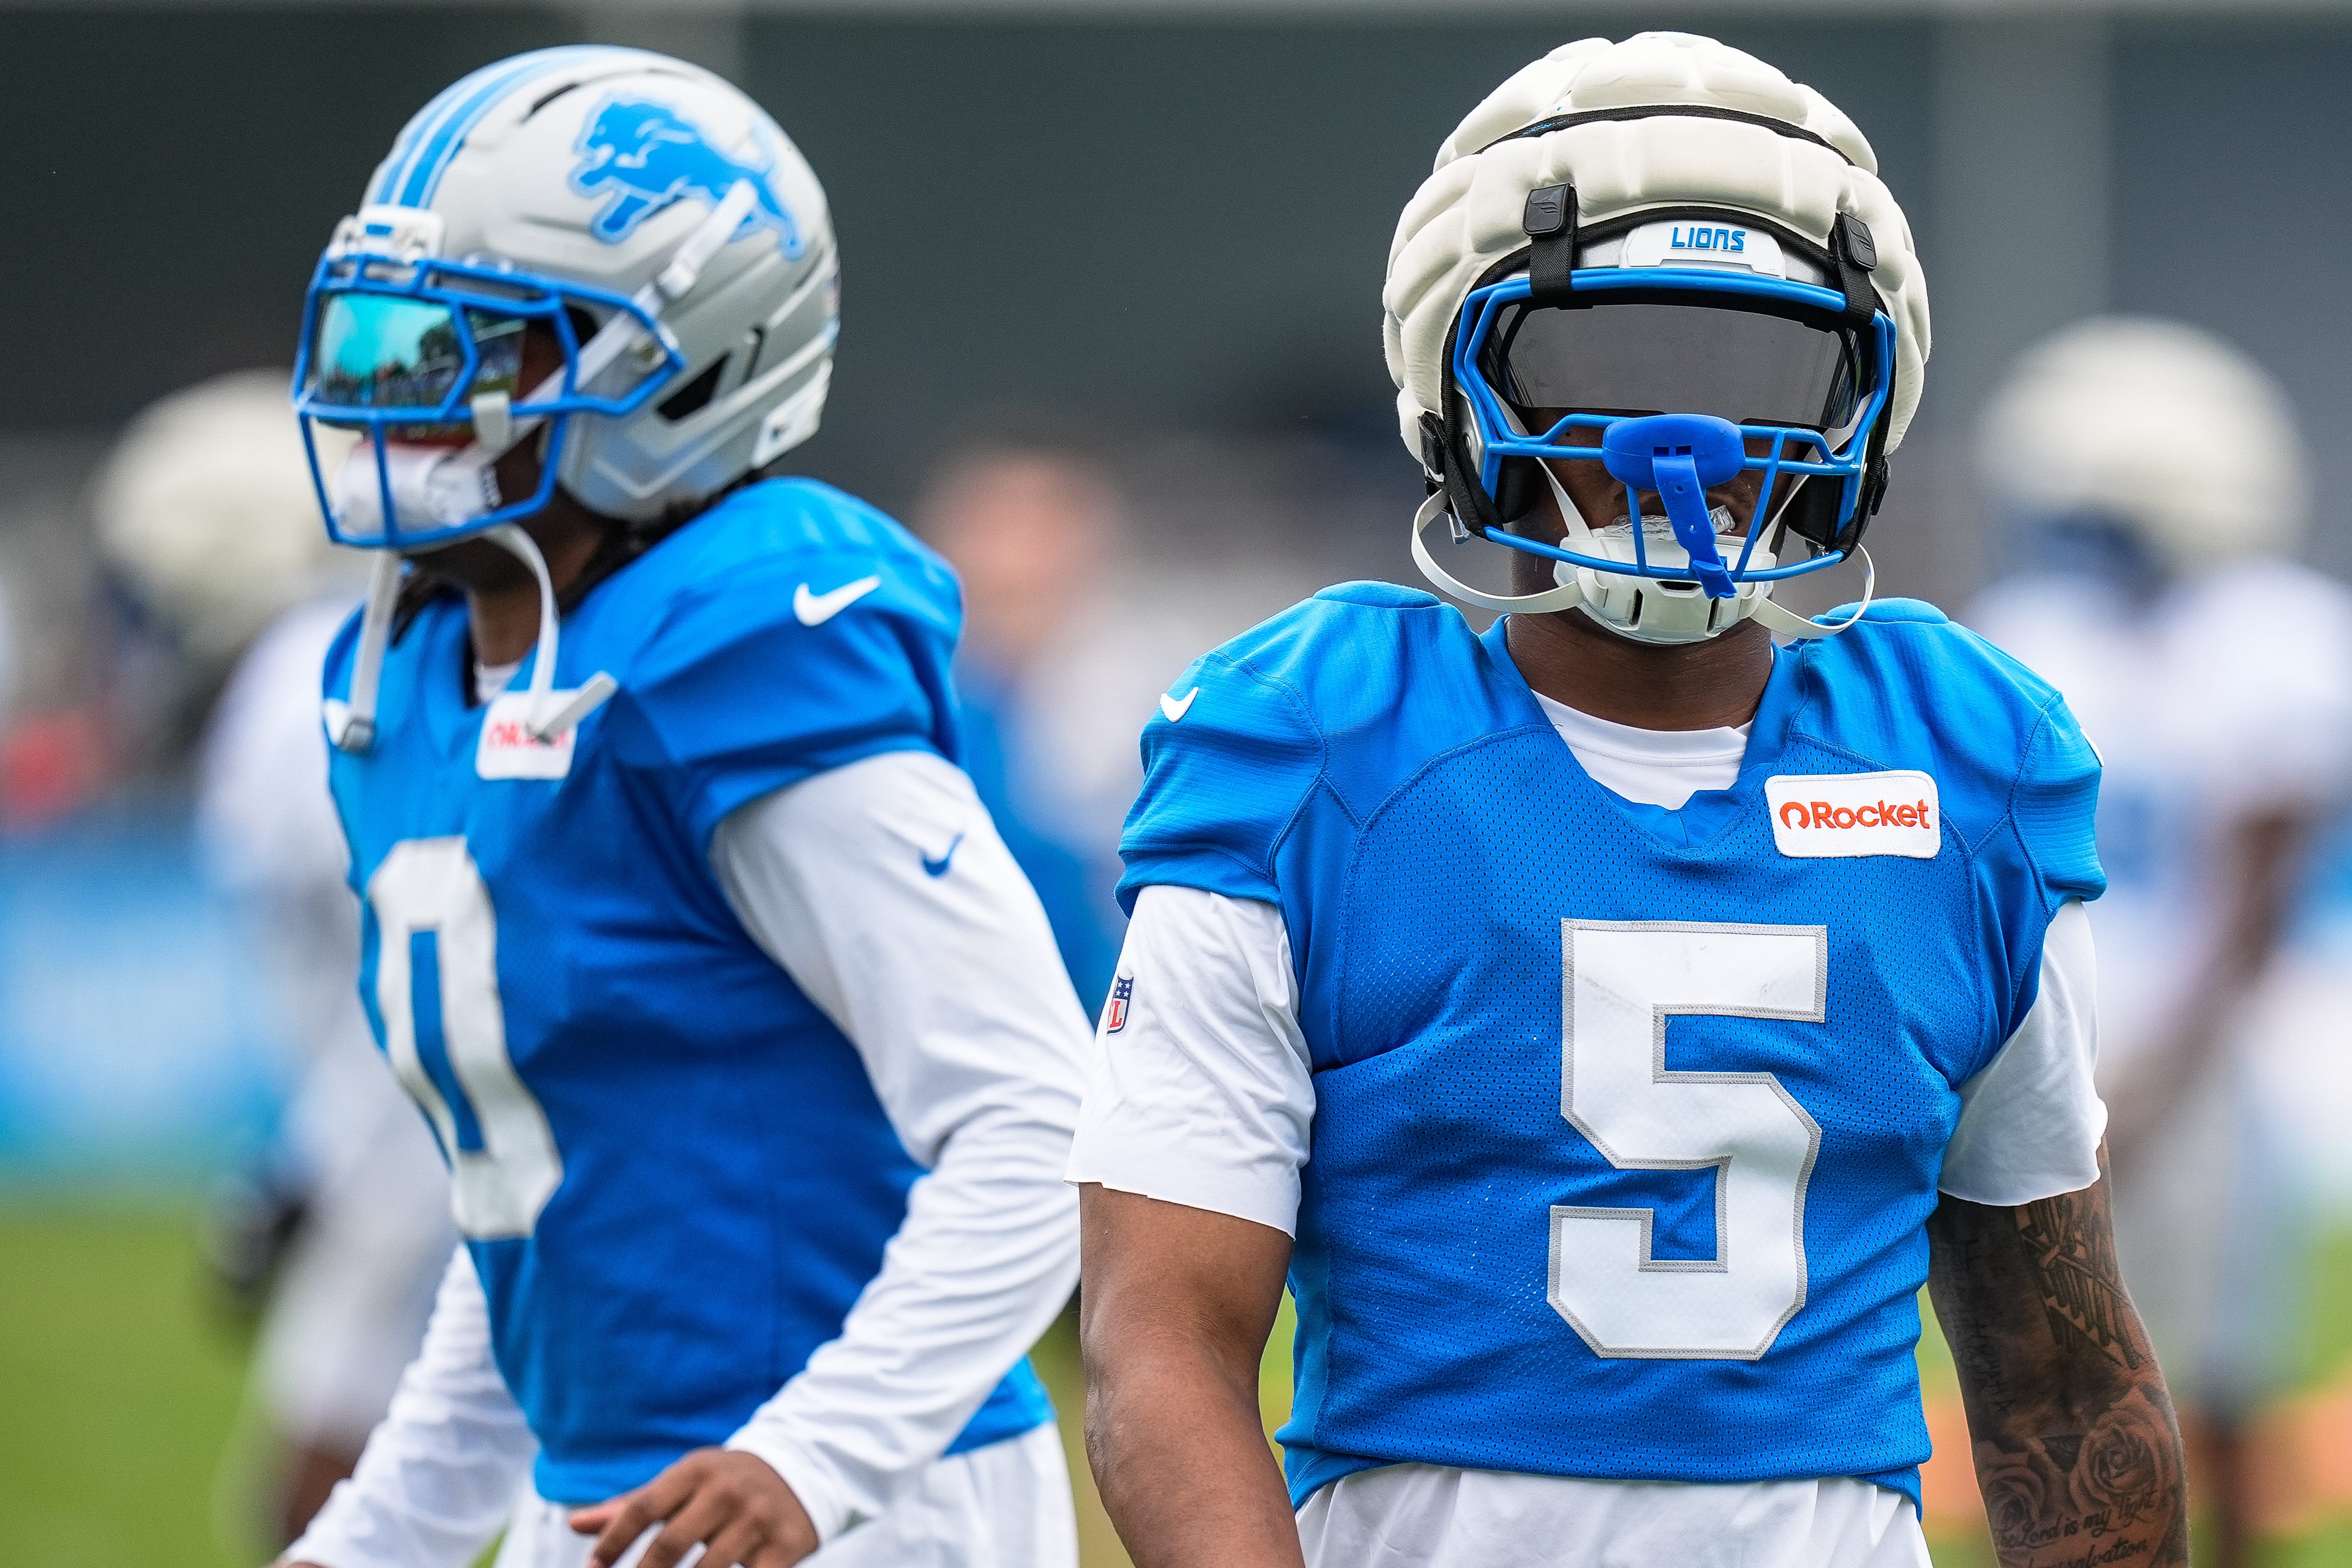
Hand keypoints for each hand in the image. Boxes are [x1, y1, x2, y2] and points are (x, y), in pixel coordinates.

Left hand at [569, 1448, 817, 1567]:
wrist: (802, 1470)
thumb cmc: (723, 1485)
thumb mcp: (682, 1484)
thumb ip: (632, 1506)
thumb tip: (576, 1524)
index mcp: (696, 1471)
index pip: (643, 1507)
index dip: (613, 1541)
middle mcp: (727, 1490)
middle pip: (670, 1543)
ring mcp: (758, 1518)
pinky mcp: (785, 1544)